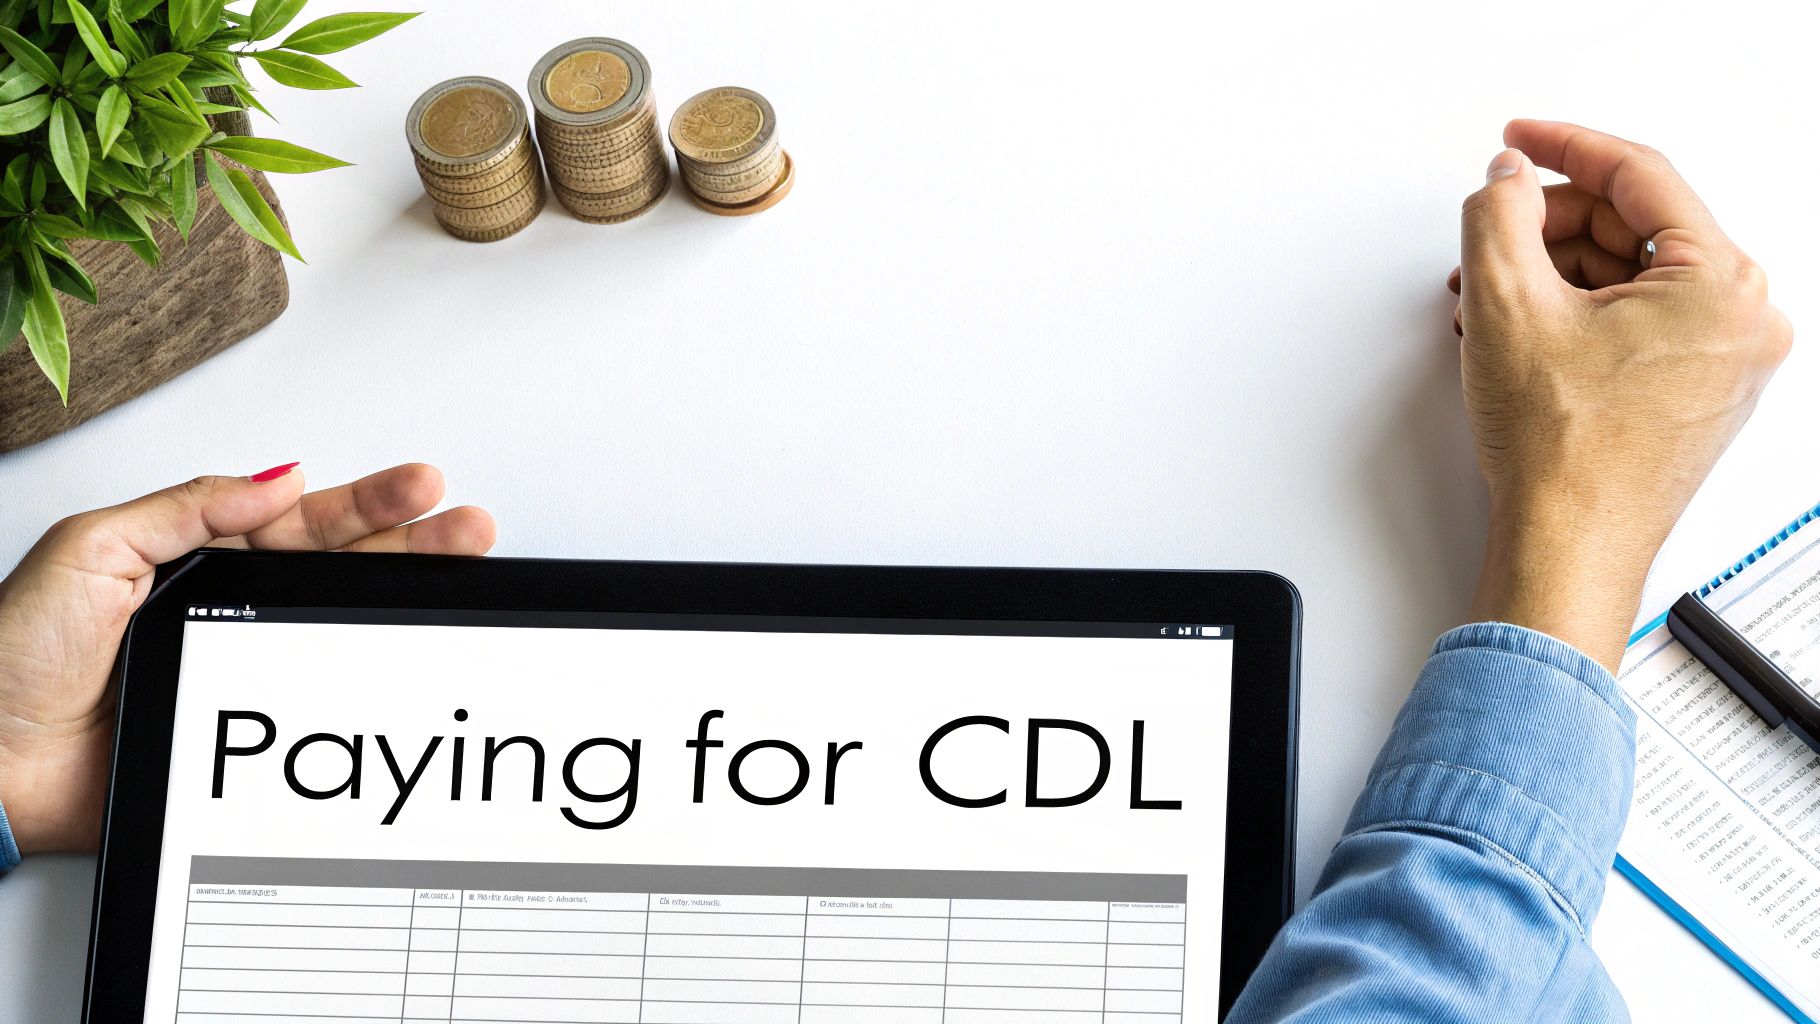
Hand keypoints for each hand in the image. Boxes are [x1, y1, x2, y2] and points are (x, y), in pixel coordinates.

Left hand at [0, 463, 495, 853]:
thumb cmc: (11, 658)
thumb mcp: (92, 550)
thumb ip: (187, 509)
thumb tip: (275, 479)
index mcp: (198, 555)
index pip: (301, 519)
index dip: (364, 501)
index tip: (419, 485)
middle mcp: (231, 606)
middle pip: (341, 565)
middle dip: (411, 541)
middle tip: (465, 525)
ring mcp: (245, 666)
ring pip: (343, 622)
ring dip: (404, 593)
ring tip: (458, 565)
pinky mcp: (245, 728)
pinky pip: (319, 696)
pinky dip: (368, 674)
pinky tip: (404, 650)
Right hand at [1450, 120, 1792, 668]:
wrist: (1569, 548)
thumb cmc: (1563, 455)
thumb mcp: (1507, 303)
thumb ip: (1498, 214)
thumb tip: (1506, 179)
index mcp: (1722, 285)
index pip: (1640, 176)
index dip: (1564, 147)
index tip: (1519, 138)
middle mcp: (1743, 321)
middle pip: (1633, 228)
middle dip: (1547, 229)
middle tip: (1487, 241)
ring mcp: (1725, 362)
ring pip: (1628, 279)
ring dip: (1551, 277)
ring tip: (1487, 302)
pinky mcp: (1697, 394)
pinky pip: (1636, 324)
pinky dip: (1574, 317)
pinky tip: (1518, 334)